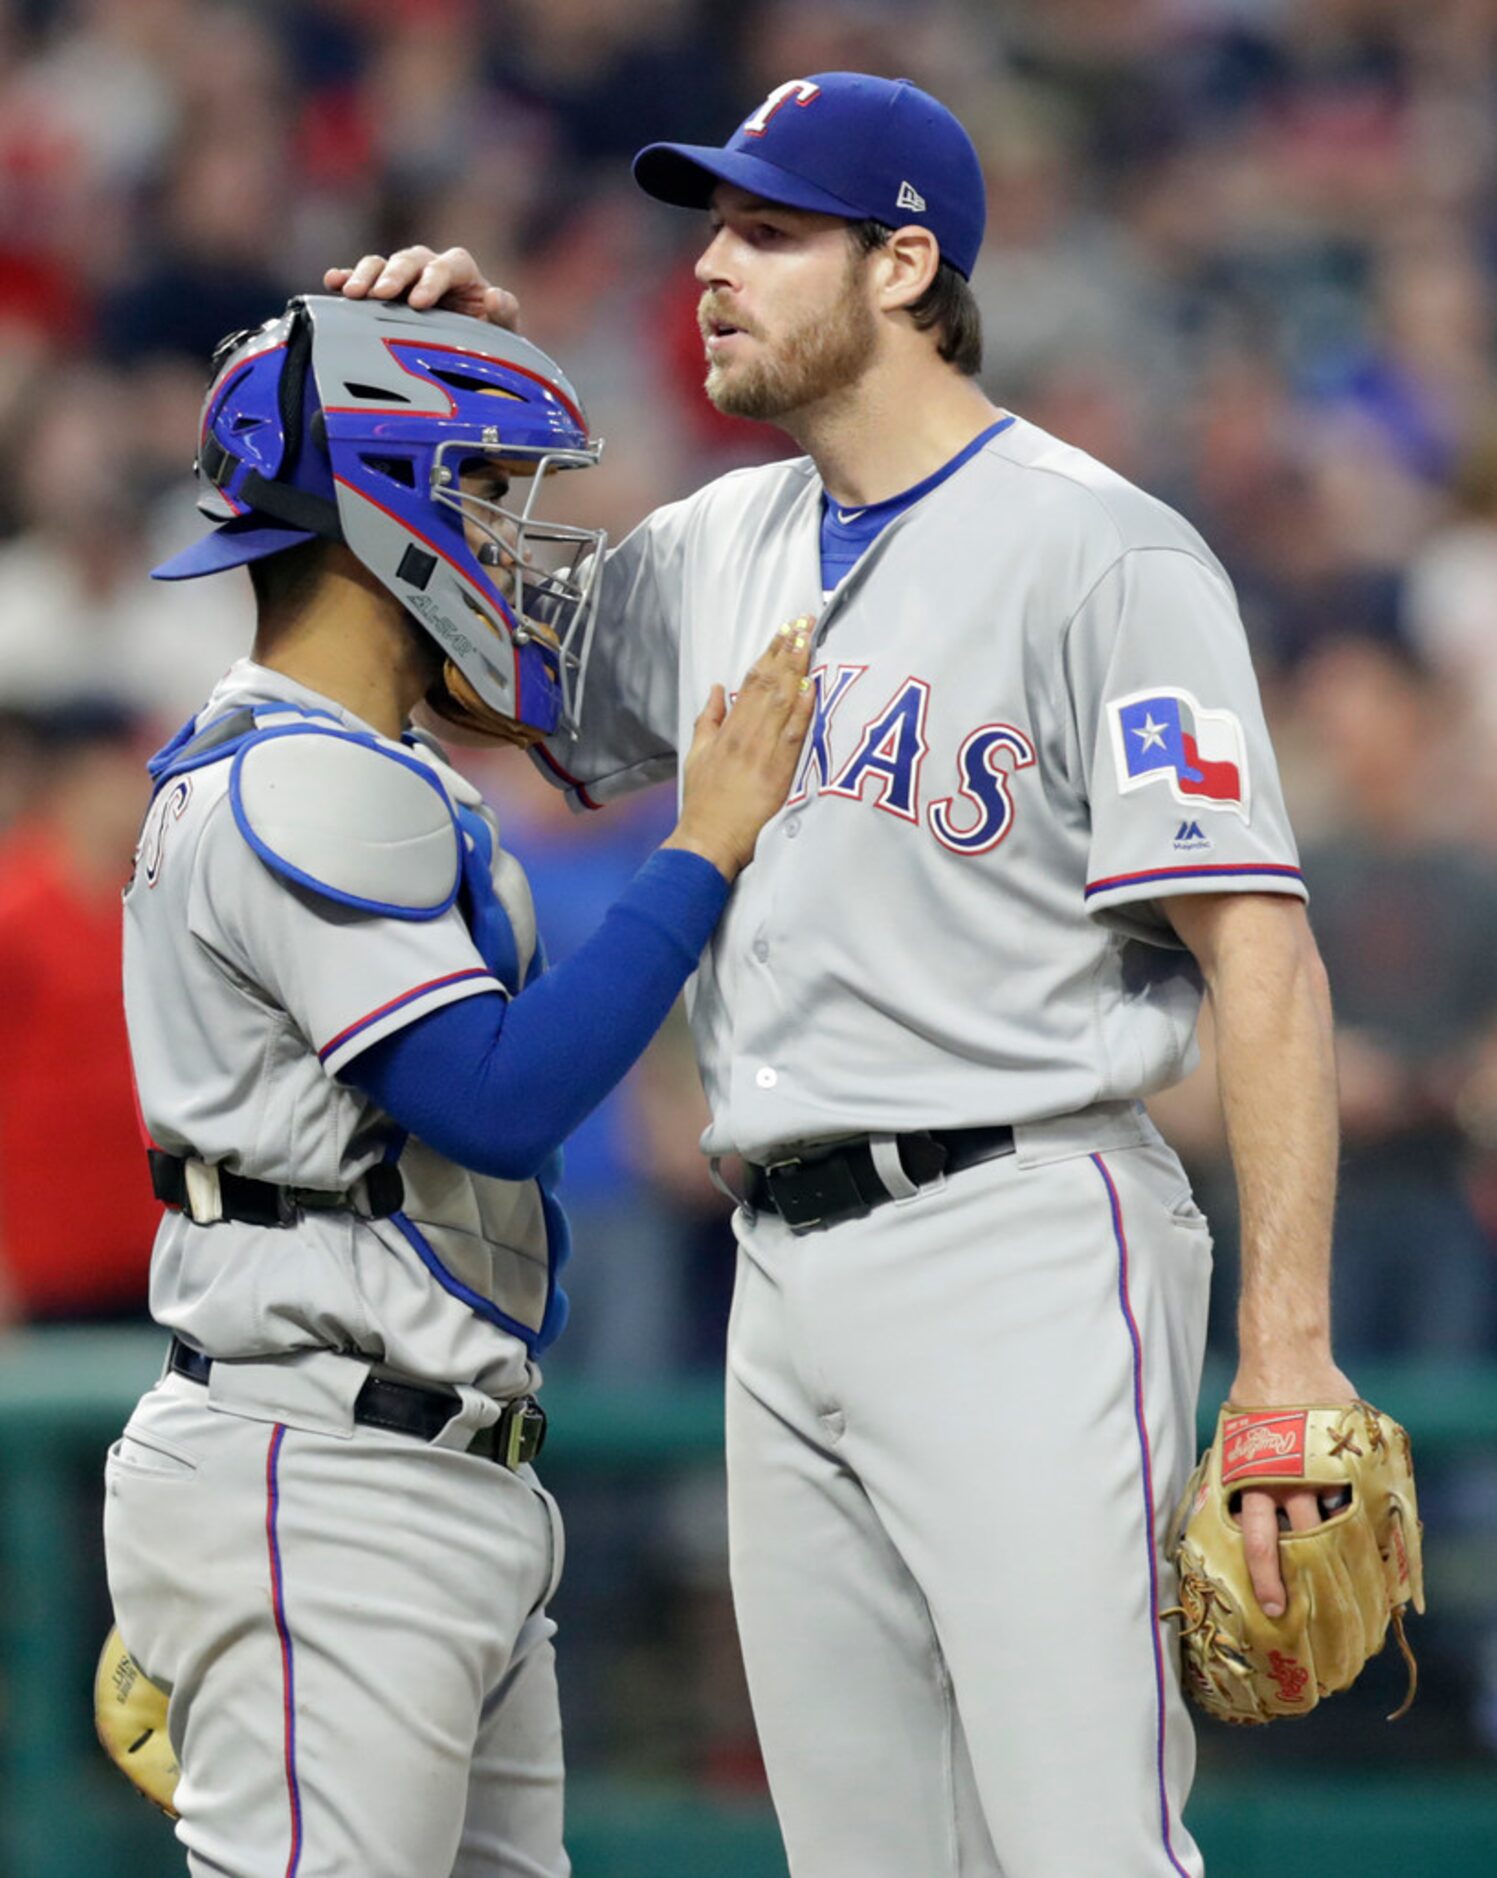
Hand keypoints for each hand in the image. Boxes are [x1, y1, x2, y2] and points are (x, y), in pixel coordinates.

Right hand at [323, 247, 520, 328]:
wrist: (470, 363)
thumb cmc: (489, 346)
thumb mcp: (503, 336)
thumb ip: (504, 316)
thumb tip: (496, 296)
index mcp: (463, 274)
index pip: (448, 266)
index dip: (433, 279)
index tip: (420, 303)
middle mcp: (431, 270)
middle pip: (411, 259)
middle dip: (394, 275)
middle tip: (380, 295)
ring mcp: (405, 280)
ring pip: (383, 264)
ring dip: (366, 275)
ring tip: (351, 293)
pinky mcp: (383, 293)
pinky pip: (363, 278)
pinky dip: (347, 277)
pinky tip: (332, 281)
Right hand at [664, 622, 815, 880]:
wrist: (707, 839)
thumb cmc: (704, 803)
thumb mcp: (697, 756)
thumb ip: (708, 721)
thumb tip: (717, 690)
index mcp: (728, 729)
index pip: (751, 682)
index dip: (769, 653)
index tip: (785, 631)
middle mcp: (746, 733)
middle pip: (770, 683)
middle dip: (788, 650)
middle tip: (805, 622)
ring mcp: (762, 750)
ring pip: (782, 700)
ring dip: (798, 668)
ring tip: (810, 640)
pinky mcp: (778, 770)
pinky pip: (793, 733)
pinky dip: (803, 708)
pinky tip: (812, 685)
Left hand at [1225, 1359, 1357, 1617]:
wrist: (1284, 1356)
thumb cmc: (1251, 1400)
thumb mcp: (1232, 1443)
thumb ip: (1235, 1478)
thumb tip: (1220, 1511)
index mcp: (1253, 1481)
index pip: (1260, 1542)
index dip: (1266, 1578)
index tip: (1273, 1609)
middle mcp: (1287, 1481)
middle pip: (1303, 1542)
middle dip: (1310, 1576)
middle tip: (1318, 1606)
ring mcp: (1319, 1469)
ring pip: (1334, 1522)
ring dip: (1339, 1546)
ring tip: (1348, 1572)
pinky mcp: (1345, 1455)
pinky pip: (1355, 1494)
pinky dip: (1359, 1512)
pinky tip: (1366, 1528)